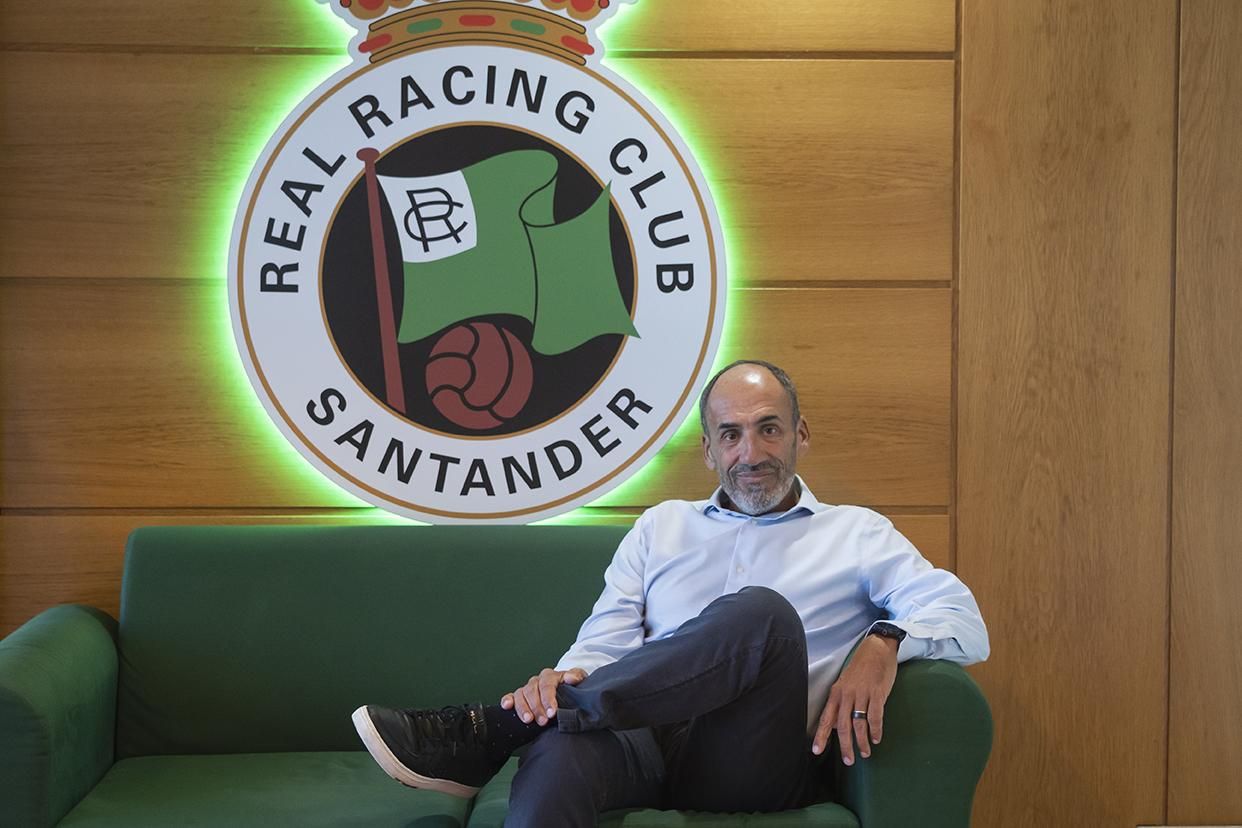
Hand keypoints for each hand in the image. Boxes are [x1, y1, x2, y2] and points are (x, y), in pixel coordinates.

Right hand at [501, 667, 586, 725]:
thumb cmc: (572, 688)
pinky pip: (511, 696)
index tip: (552, 712)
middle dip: (537, 707)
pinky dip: (507, 700)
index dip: (548, 699)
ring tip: (528, 720)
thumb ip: (577, 677)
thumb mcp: (579, 681)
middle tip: (542, 721)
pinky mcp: (520, 697)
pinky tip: (507, 706)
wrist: (568, 692)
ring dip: (523, 708)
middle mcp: (537, 681)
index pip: (547, 685)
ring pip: (520, 694)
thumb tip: (571, 678)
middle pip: (532, 690)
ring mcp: (527, 689)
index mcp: (550, 676)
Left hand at [812, 635, 898, 764]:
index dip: (821, 735)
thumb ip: (840, 705)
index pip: (826, 718)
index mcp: (836, 693)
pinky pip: (875, 716)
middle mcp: (847, 694)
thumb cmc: (860, 667)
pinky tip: (876, 738)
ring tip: (864, 753)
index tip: (817, 751)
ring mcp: (862, 694)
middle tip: (848, 761)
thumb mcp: (845, 684)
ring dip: (862, 742)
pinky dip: (876, 730)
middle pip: (842, 725)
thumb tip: (834, 726)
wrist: (877, 648)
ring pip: (859, 724)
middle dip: (845, 746)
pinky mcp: (877, 693)